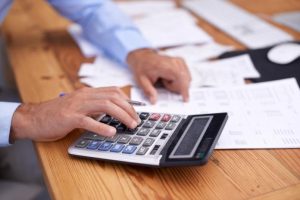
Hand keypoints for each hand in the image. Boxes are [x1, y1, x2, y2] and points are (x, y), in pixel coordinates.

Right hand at [10, 87, 139, 141]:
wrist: (32, 118)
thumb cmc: (56, 114)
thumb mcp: (78, 106)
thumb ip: (93, 107)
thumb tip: (112, 113)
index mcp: (87, 92)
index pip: (113, 91)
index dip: (127, 100)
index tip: (135, 111)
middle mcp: (84, 96)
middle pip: (113, 97)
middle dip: (129, 109)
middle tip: (136, 121)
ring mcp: (76, 106)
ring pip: (105, 106)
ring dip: (122, 116)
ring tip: (131, 125)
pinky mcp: (69, 118)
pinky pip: (89, 121)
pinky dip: (102, 127)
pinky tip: (111, 132)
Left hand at [127, 49, 190, 103]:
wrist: (143, 57)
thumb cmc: (143, 67)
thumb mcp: (142, 81)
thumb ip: (148, 91)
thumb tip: (153, 101)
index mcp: (165, 66)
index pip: (180, 77)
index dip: (184, 88)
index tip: (185, 99)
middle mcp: (174, 62)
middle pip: (184, 80)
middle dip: (175, 87)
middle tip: (163, 83)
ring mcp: (178, 61)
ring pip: (186, 78)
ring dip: (177, 83)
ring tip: (165, 79)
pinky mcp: (181, 62)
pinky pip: (186, 75)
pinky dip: (180, 80)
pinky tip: (170, 78)